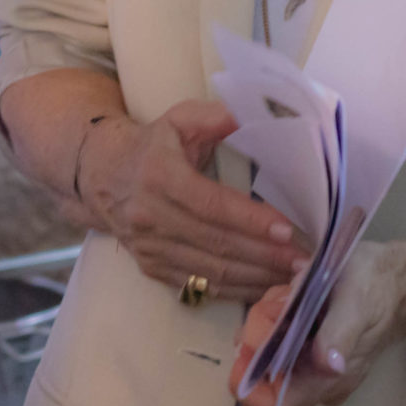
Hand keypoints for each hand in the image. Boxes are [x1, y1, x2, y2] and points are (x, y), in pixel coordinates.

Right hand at [76, 99, 310, 304]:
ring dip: (255, 278)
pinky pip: (198, 286)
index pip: (211, 205)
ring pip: (210, 271)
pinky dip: (234, 291)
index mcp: (159, 176)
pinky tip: (263, 287)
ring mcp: (150, 248)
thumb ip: (214, 117)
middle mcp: (151, 216)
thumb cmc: (152, 145)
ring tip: (293, 278)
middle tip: (304, 261)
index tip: (286, 230)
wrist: (101, 176)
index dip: (249, 220)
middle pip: (216, 243)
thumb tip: (251, 115)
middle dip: (264, 255)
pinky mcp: (152, 268)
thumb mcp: (179, 119)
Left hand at [230, 241, 405, 405]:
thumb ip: (340, 335)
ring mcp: (307, 361)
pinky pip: (274, 333)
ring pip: (263, 347)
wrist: (396, 281)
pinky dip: (276, 311)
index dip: (250, 384)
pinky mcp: (304, 342)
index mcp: (323, 382)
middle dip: (260, 331)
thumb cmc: (377, 292)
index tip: (248, 345)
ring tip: (293, 291)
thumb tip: (330, 365)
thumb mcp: (357, 306)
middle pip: (261, 370)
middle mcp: (311, 380)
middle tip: (282, 300)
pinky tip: (296, 291)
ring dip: (268, 315)